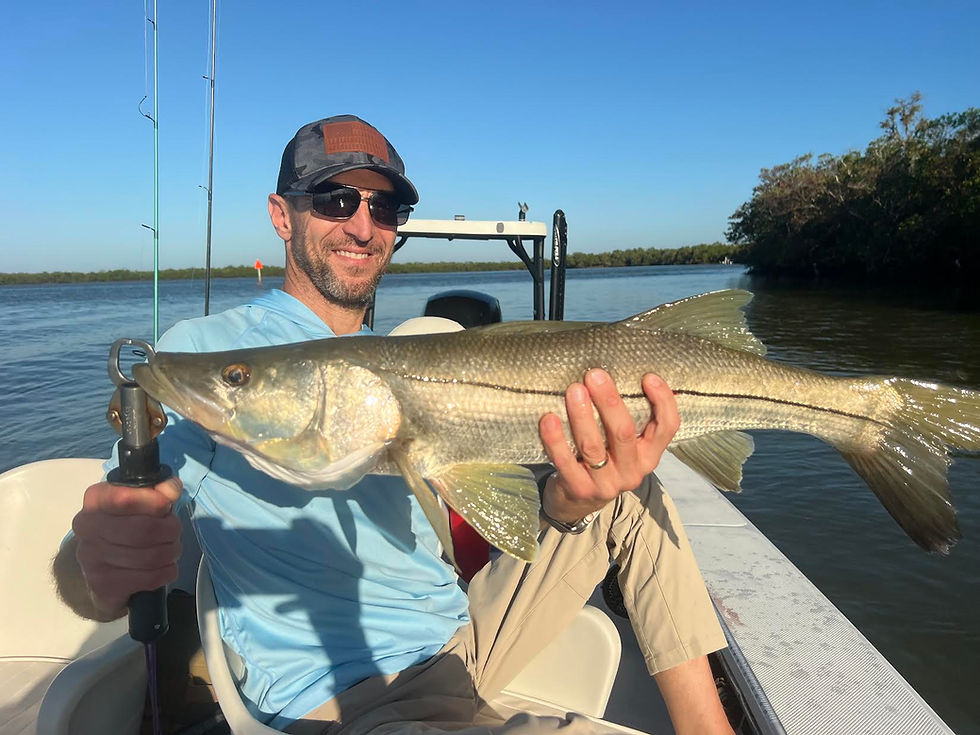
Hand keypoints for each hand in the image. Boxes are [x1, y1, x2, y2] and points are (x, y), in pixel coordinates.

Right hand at [70, 476, 183, 616]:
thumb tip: (171, 489)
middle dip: (171, 530)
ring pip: (150, 556)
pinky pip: (150, 578)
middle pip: (145, 529)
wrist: (106, 567)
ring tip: (171, 549)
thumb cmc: (128, 525)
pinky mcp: (102, 584)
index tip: (167, 506)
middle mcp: (87, 527)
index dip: (155, 502)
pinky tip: (164, 567)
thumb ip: (159, 490)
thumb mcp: (143, 500)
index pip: (126, 499)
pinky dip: (167, 571)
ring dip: (171, 552)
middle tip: (175, 532)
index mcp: (96, 499)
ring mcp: (91, 558)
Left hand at [538, 369, 678, 522]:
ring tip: (574, 390)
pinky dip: (556, 439)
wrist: (578, 502)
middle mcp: (632, 470)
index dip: (662, 402)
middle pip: (623, 433)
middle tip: (595, 375)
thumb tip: (622, 370)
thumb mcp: (622, 444)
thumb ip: (626, 416)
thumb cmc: (604, 459)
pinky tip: (549, 418)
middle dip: (609, 401)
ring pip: (593, 446)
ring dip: (582, 415)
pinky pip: (565, 462)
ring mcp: (606, 484)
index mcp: (649, 454)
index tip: (648, 377)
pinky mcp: (579, 490)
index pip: (667, 427)